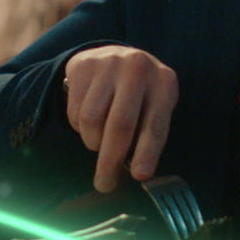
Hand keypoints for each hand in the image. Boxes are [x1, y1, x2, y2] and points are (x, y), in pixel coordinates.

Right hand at [62, 46, 178, 193]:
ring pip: (91, 120)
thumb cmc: (139, 93)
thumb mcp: (154, 106)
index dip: (147, 152)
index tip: (139, 176)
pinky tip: (88, 121)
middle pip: (120, 125)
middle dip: (111, 160)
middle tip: (105, 183)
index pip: (155, 124)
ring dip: (93, 142)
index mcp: (164, 82)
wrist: (114, 56)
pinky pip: (75, 111)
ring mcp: (108, 64)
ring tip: (99, 141)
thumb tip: (136, 172)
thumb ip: (147, 133)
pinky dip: (79, 127)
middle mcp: (137, 68)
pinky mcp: (83, 66)